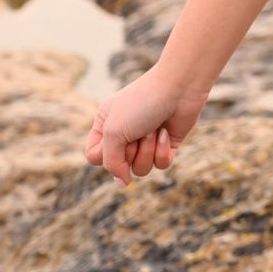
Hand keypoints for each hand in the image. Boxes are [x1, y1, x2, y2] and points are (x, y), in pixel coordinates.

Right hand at [84, 67, 207, 188]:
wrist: (179, 88)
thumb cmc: (142, 104)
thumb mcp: (114, 131)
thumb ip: (111, 162)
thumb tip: (122, 183)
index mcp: (105, 125)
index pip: (94, 157)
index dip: (104, 155)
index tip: (114, 140)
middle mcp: (124, 134)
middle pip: (118, 166)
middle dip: (130, 151)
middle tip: (139, 130)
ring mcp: (145, 141)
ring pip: (140, 169)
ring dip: (148, 151)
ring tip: (154, 130)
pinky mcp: (166, 145)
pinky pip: (160, 165)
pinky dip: (163, 151)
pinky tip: (166, 133)